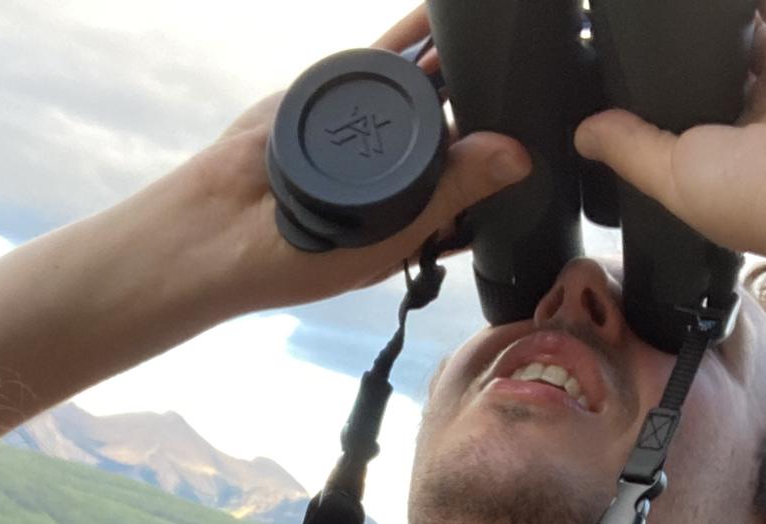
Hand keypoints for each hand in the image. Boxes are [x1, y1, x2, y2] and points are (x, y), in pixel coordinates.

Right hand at [181, 6, 528, 317]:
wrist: (220, 229)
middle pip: (458, 123)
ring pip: (427, 86)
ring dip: (457, 63)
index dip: (507, 153)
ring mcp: (371, 127)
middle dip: (488, 101)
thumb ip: (450, 192)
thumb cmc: (301, 257)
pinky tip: (444, 13)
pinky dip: (414, 33)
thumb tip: (515, 156)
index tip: (546, 127)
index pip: (478, 177)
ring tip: (498, 39)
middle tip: (530, 75)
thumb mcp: (389, 234)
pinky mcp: (340, 93)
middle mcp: (400, 169)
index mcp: (419, 214)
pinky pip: (385, 57)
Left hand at [573, 0, 765, 271]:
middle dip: (670, 51)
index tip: (607, 78)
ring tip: (655, 13)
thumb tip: (585, 135)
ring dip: (699, 18)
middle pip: (702, 63)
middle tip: (621, 27)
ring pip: (730, 24)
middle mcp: (754, 109)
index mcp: (726, 155)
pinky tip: (691, 2)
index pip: (679, 113)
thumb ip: (631, 149)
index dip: (647, 95)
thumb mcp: (674, 180)